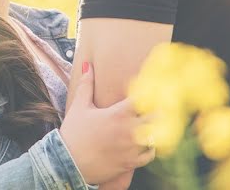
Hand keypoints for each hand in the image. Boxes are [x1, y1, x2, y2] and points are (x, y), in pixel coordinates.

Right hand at [59, 62, 154, 184]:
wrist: (68, 163)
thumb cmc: (73, 133)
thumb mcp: (79, 106)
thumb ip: (86, 85)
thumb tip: (88, 66)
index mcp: (117, 114)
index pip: (144, 99)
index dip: (151, 93)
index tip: (154, 89)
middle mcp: (128, 130)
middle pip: (156, 117)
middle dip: (158, 110)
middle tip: (161, 105)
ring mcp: (131, 148)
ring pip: (155, 136)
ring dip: (156, 128)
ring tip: (155, 123)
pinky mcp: (130, 163)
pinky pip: (149, 155)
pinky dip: (150, 148)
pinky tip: (147, 143)